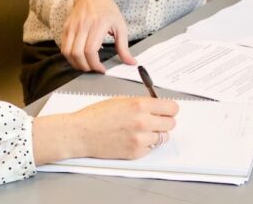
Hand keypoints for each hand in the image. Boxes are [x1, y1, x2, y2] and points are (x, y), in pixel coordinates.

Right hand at [32, 97, 178, 164]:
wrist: (81, 133)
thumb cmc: (96, 116)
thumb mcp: (121, 100)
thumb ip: (141, 103)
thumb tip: (157, 106)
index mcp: (140, 105)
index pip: (172, 108)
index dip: (169, 109)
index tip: (166, 110)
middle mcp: (143, 122)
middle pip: (171, 123)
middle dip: (164, 121)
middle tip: (155, 120)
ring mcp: (140, 139)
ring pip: (163, 137)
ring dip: (156, 134)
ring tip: (141, 130)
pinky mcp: (136, 153)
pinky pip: (151, 148)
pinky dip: (146, 144)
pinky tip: (132, 139)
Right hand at [61, 0, 135, 72]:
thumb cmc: (107, 10)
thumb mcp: (120, 26)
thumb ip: (124, 47)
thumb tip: (131, 62)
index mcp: (98, 24)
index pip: (90, 50)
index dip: (95, 64)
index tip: (102, 69)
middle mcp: (83, 25)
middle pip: (77, 53)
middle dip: (85, 67)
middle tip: (94, 69)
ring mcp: (72, 26)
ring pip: (67, 52)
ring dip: (76, 63)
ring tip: (86, 65)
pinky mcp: (66, 28)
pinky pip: (64, 47)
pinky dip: (70, 57)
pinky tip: (79, 58)